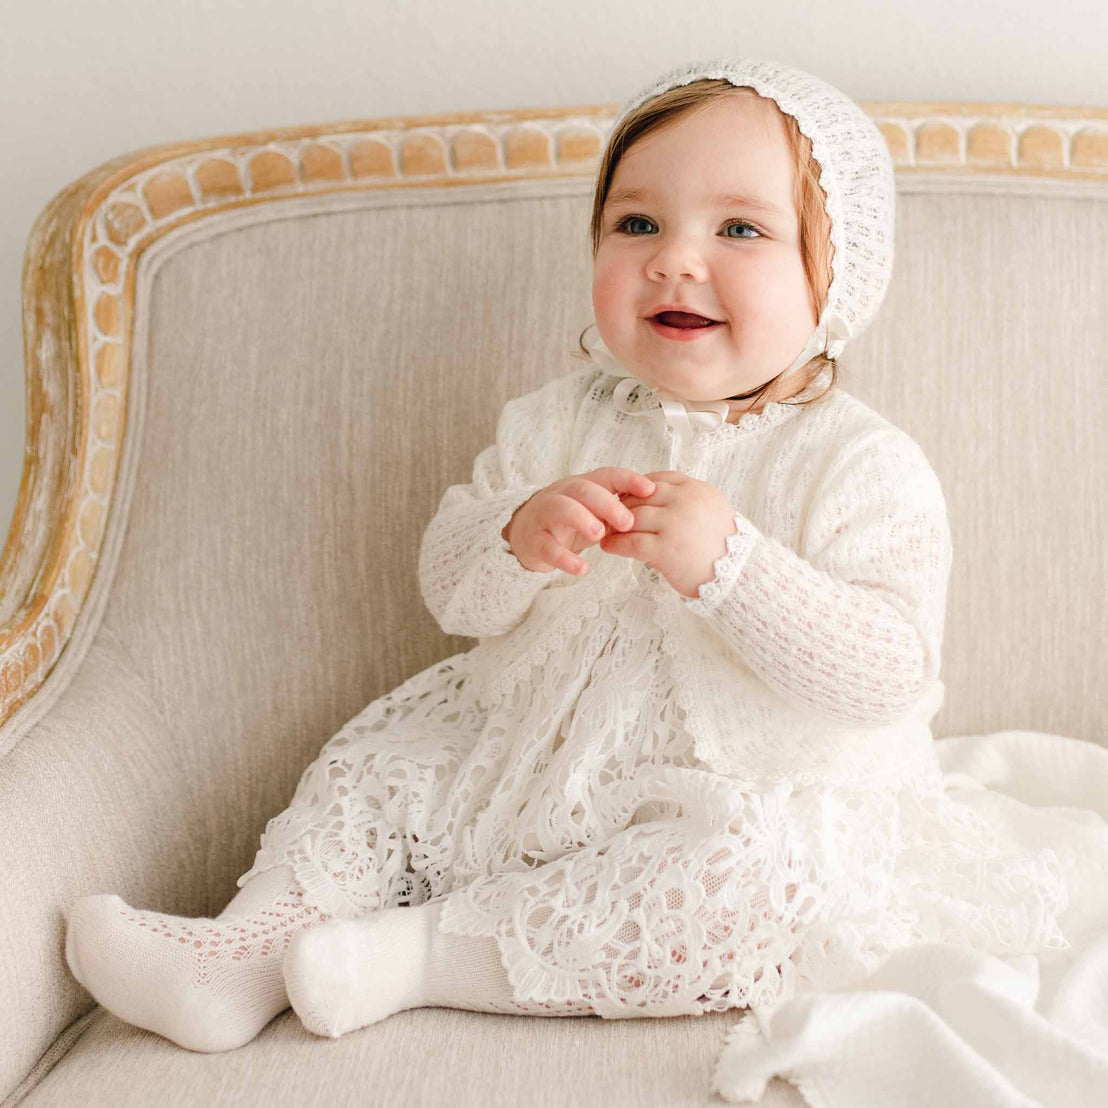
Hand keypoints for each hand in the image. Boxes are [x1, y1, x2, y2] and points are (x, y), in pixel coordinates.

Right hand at [503, 468, 656, 575]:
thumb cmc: (569, 521)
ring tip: (600, 535)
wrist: (526, 534)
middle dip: (607, 503)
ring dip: (582, 519)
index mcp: (583, 486)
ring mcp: (546, 516)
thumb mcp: (594, 510)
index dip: (628, 480)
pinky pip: (547, 546)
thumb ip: (618, 507)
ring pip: (561, 509)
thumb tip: (658, 507)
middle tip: (628, 522)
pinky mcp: (534, 540)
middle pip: (583, 489)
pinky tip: (581, 568)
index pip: (607, 476)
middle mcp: (563, 495)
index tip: (651, 490)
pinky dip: (564, 558)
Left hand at [597, 470, 737, 598]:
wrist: (740, 575)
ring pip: (633, 517)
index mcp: (697, 490)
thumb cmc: (724, 547)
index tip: (628, 499)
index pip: (659, 479)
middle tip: (610, 516)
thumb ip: (688, 500)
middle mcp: (685, 501)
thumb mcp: (713, 511)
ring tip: (607, 532)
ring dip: (616, 525)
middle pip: (642, 496)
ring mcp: (675, 524)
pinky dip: (616, 544)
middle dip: (623, 506)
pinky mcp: (666, 549)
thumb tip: (655, 494)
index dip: (638, 489)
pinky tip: (608, 548)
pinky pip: (631, 542)